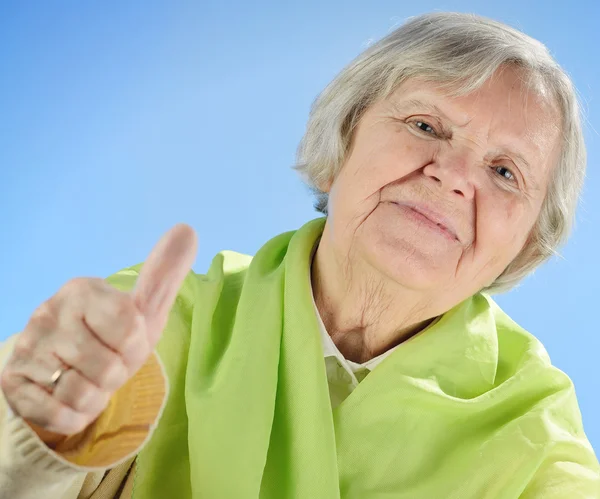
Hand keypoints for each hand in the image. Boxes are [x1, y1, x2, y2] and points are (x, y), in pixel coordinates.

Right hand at [0, 224, 196, 435]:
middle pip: (107, 366)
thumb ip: (163, 275)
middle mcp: (48, 313)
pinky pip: (58, 414)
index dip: (135, 347)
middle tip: (106, 366)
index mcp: (83, 291)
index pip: (129, 327)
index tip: (126, 343)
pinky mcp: (12, 382)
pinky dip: (74, 415)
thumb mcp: (142, 310)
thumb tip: (188, 229)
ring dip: (95, 397)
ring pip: (81, 393)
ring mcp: (26, 347)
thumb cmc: (111, 338)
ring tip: (89, 381)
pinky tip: (70, 398)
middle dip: (116, 375)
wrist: (65, 370)